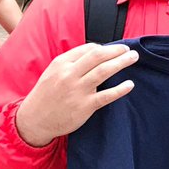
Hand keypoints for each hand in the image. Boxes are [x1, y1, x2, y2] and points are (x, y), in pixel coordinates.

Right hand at [15, 43, 138, 147]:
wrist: (34, 120)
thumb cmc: (46, 95)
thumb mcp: (53, 72)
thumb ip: (71, 63)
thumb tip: (95, 53)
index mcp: (61, 64)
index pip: (88, 49)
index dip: (104, 48)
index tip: (114, 50)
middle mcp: (69, 74)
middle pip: (98, 56)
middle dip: (116, 51)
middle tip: (129, 50)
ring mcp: (78, 90)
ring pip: (104, 71)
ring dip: (121, 63)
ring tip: (133, 58)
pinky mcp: (84, 106)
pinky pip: (106, 95)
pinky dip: (120, 89)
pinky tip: (130, 85)